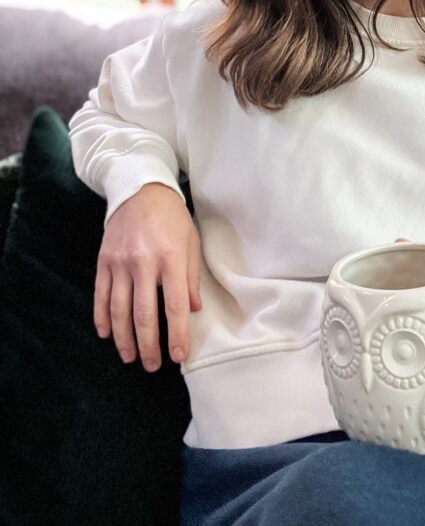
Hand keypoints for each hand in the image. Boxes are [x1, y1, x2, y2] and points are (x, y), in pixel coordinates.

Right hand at [94, 182, 201, 371]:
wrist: (140, 189)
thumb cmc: (172, 217)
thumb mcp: (191, 242)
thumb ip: (192, 277)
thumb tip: (193, 309)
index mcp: (171, 258)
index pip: (174, 305)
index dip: (177, 334)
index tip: (178, 356)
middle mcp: (144, 263)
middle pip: (144, 314)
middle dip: (149, 345)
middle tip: (153, 365)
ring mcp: (120, 263)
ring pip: (119, 310)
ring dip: (124, 339)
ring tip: (130, 357)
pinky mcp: (104, 261)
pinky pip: (101, 296)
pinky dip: (103, 318)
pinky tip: (107, 334)